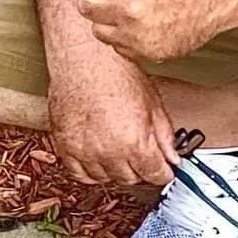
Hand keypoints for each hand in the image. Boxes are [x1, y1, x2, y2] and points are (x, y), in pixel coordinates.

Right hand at [47, 41, 179, 188]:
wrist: (84, 58)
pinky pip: (79, 173)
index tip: (164, 167)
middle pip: (131, 179)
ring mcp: (83, 151)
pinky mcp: (64, 145)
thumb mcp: (153, 103)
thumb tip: (172, 156)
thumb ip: (164, 135)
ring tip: (120, 152)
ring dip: (116, 170)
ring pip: (105, 178)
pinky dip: (91, 170)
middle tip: (142, 155)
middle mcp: (108, 152)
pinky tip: (98, 158)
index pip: (156, 175)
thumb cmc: (116, 73)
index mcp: (134, 143)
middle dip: (141, 169)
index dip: (163, 171)